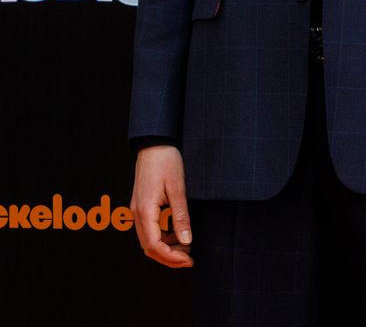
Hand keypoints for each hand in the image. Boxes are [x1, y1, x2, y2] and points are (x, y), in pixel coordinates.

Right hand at [130, 145, 193, 267]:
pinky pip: (149, 229)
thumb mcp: (178, 188)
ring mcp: (137, 210)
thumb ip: (181, 216)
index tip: (189, 260)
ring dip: (166, 248)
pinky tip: (177, 234)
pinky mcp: (141, 206)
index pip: (154, 245)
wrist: (154, 143)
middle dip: (169, 257)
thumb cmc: (166, 161)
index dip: (171, 257)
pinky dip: (163, 238)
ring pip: (148, 240)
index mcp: (144, 210)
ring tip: (187, 247)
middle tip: (190, 258)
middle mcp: (137, 213)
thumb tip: (186, 241)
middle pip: (149, 247)